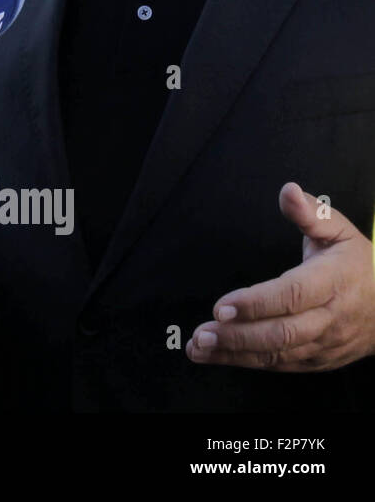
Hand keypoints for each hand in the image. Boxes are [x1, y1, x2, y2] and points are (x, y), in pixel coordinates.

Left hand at [186, 182, 374, 370]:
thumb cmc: (357, 264)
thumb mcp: (340, 231)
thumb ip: (312, 213)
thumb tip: (288, 191)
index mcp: (332, 282)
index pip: (291, 295)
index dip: (255, 303)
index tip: (221, 306)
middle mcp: (329, 318)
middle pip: (282, 333)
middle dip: (238, 335)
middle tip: (203, 332)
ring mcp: (324, 343)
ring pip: (278, 354)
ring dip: (235, 353)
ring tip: (199, 347)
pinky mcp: (316, 360)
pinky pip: (280, 365)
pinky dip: (245, 363)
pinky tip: (215, 356)